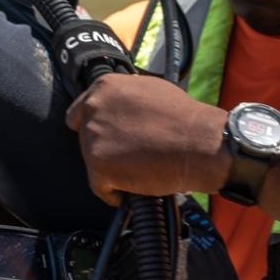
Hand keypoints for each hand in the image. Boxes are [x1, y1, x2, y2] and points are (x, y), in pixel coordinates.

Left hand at [65, 73, 230, 204]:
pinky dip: (116, 192)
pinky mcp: (99, 167)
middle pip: (85, 138)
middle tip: (130, 155)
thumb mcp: (150, 89)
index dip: (93, 128)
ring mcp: (93, 139)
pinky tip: (136, 185)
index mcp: (104, 88)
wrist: (200, 143)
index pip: (79, 113)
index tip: (106, 138)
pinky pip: (101, 187)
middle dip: (105, 148)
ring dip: (112, 169)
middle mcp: (93, 110)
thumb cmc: (184, 119)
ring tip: (140, 168)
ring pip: (93, 162)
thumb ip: (124, 97)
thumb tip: (119, 106)